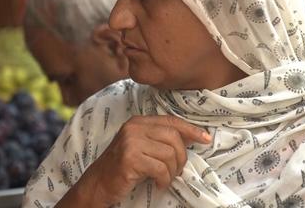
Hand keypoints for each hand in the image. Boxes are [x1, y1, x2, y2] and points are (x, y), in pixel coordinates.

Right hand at [74, 116, 211, 206]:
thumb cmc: (123, 167)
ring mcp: (130, 142)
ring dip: (172, 171)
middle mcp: (134, 128)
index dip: (191, 130)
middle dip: (181, 157)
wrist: (98, 183)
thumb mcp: (141, 147)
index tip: (205, 139)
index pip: (171, 121)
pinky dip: (164, 180)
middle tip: (177, 171)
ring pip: (169, 154)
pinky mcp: (130, 159)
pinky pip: (160, 168)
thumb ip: (159, 140)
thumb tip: (191, 139)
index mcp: (138, 122)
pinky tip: (158, 184)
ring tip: (165, 179)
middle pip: (173, 137)